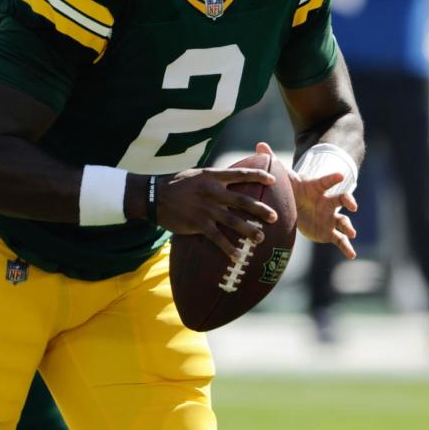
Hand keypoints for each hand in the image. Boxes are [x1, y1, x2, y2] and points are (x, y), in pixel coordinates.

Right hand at [155, 165, 278, 261]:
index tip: (273, 180)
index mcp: (212, 177)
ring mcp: (205, 209)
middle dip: (260, 209)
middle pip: (243, 200)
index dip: (258, 176)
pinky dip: (228, 248)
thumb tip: (231, 179)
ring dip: (249, 231)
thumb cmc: (175, 185)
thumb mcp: (196, 175)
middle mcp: (212, 192)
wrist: (154, 197)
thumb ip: (214, 178)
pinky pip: (217, 238)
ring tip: (260, 238)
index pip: (240, 174)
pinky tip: (237, 256)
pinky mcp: (198, 223)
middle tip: (274, 217)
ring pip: (233, 221)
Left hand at [257, 142, 358, 258]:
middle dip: (349, 200)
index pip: (327, 181)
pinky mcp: (329, 232)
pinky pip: (340, 240)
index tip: (341, 174)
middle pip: (341, 199)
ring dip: (348, 227)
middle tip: (352, 205)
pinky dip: (347, 247)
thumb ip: (272, 160)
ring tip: (351, 234)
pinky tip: (352, 255)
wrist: (298, 207)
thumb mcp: (283, 176)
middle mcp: (328, 201)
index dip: (333, 177)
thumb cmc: (292, 190)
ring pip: (343, 221)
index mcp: (317, 187)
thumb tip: (259, 143)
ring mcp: (330, 217)